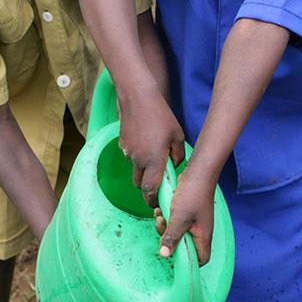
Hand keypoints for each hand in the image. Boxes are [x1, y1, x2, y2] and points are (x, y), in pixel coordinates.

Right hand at [118, 88, 184, 209]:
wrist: (137, 98)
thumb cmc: (161, 116)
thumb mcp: (177, 135)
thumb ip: (178, 155)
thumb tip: (175, 166)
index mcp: (154, 160)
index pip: (150, 189)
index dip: (152, 199)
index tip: (157, 203)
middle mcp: (138, 160)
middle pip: (140, 184)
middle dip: (147, 188)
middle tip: (157, 185)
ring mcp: (128, 153)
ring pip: (135, 170)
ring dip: (143, 170)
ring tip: (153, 156)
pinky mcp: (122, 145)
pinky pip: (130, 157)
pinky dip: (137, 156)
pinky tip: (145, 142)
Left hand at [157, 163, 215, 265]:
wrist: (197, 172)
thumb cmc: (193, 194)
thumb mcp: (179, 218)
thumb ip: (172, 237)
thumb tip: (165, 255)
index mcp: (203, 236)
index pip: (201, 259)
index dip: (188, 262)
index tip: (173, 255)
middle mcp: (200, 231)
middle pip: (184, 246)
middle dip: (169, 239)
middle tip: (163, 226)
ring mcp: (194, 221)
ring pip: (177, 233)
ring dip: (165, 227)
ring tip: (160, 214)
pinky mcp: (188, 213)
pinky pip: (175, 222)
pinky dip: (167, 218)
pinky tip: (161, 209)